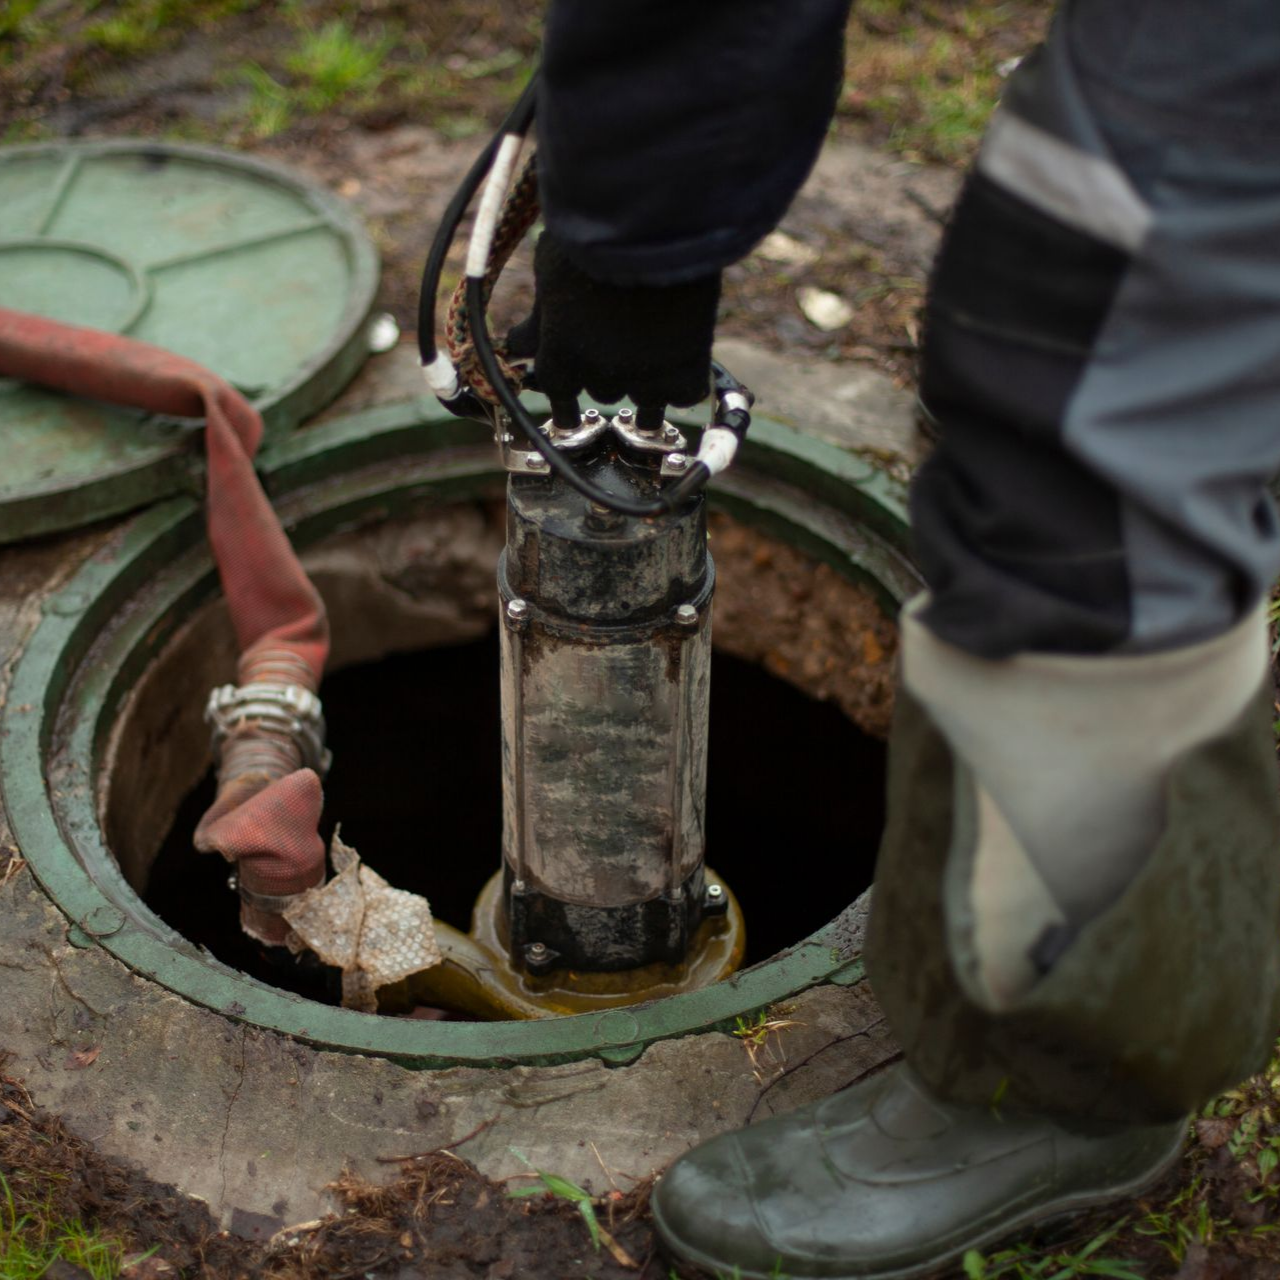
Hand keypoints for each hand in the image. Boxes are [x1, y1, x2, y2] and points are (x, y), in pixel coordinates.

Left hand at [507, 232, 720, 419]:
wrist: (646, 230)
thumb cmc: (587, 242)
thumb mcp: (547, 273)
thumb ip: (538, 316)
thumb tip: (518, 343)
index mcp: (559, 356)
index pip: (557, 394)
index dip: (564, 397)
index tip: (569, 401)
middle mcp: (598, 377)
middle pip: (603, 392)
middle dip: (608, 374)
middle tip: (619, 349)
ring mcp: (643, 378)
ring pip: (645, 406)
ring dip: (647, 390)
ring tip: (654, 372)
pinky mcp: (684, 370)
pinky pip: (684, 395)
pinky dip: (684, 385)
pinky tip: (685, 371)